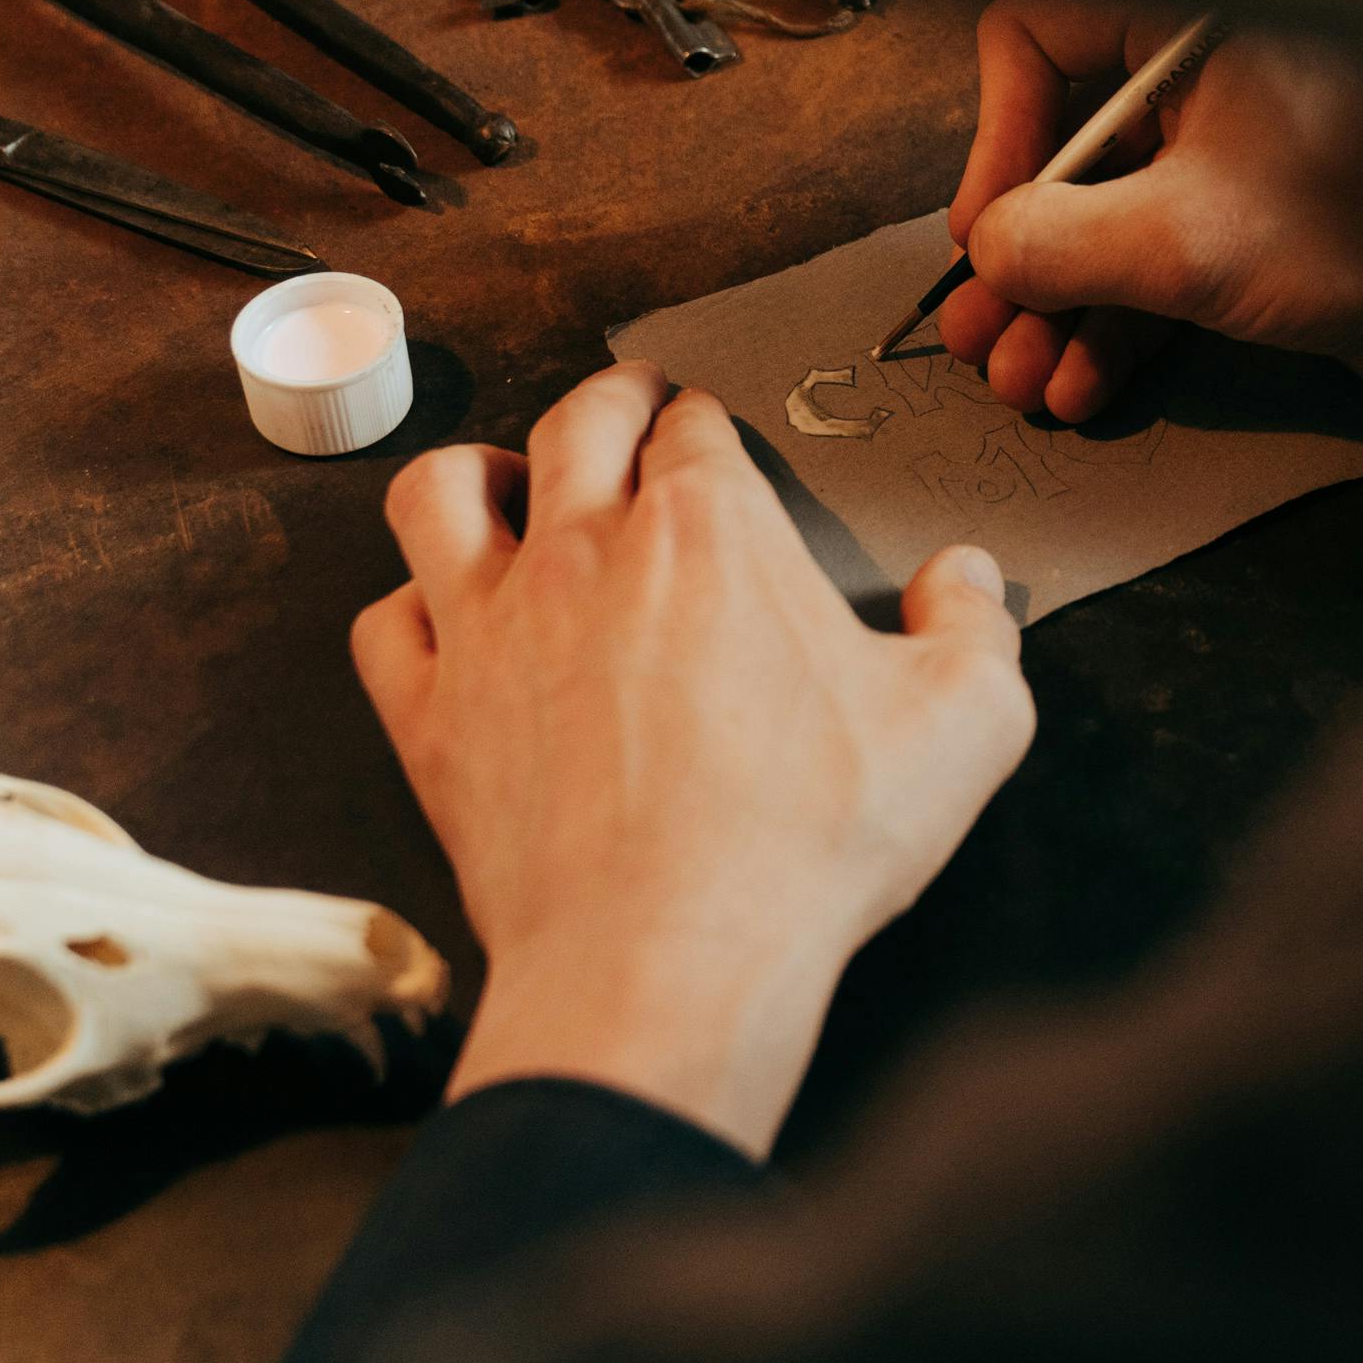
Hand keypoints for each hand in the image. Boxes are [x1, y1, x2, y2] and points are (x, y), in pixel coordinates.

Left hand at [350, 363, 1034, 1157]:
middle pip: (576, 423)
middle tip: (628, 405)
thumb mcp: (965, 725)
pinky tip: (442, 623)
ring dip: (477, 473)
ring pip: (441, 492)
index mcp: (712, 529)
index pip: (697, 426)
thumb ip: (977, 628)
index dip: (709, 421)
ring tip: (507, 484)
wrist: (668, 962)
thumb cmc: (806, 845)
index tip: (715, 435)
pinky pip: (385, 623)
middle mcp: (585, 550)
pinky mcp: (432, 718)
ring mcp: (491, 629)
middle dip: (609, 399)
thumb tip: (967, 577)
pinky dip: (409, 607)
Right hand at [939, 0, 1362, 421]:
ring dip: (1060, 308)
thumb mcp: (1183, 239)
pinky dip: (1118, 327)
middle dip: (1020, 254)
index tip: (990, 226)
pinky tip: (1085, 387)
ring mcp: (1232, 159)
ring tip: (1023, 381)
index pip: (1041, 37)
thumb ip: (1059, 242)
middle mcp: (1207, 80)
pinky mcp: (1258, 234)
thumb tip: (987, 256)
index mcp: (1189, 28)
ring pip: (1108, 224)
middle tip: (978, 332)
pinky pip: (1157, 270)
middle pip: (1065, 151)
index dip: (998, 133)